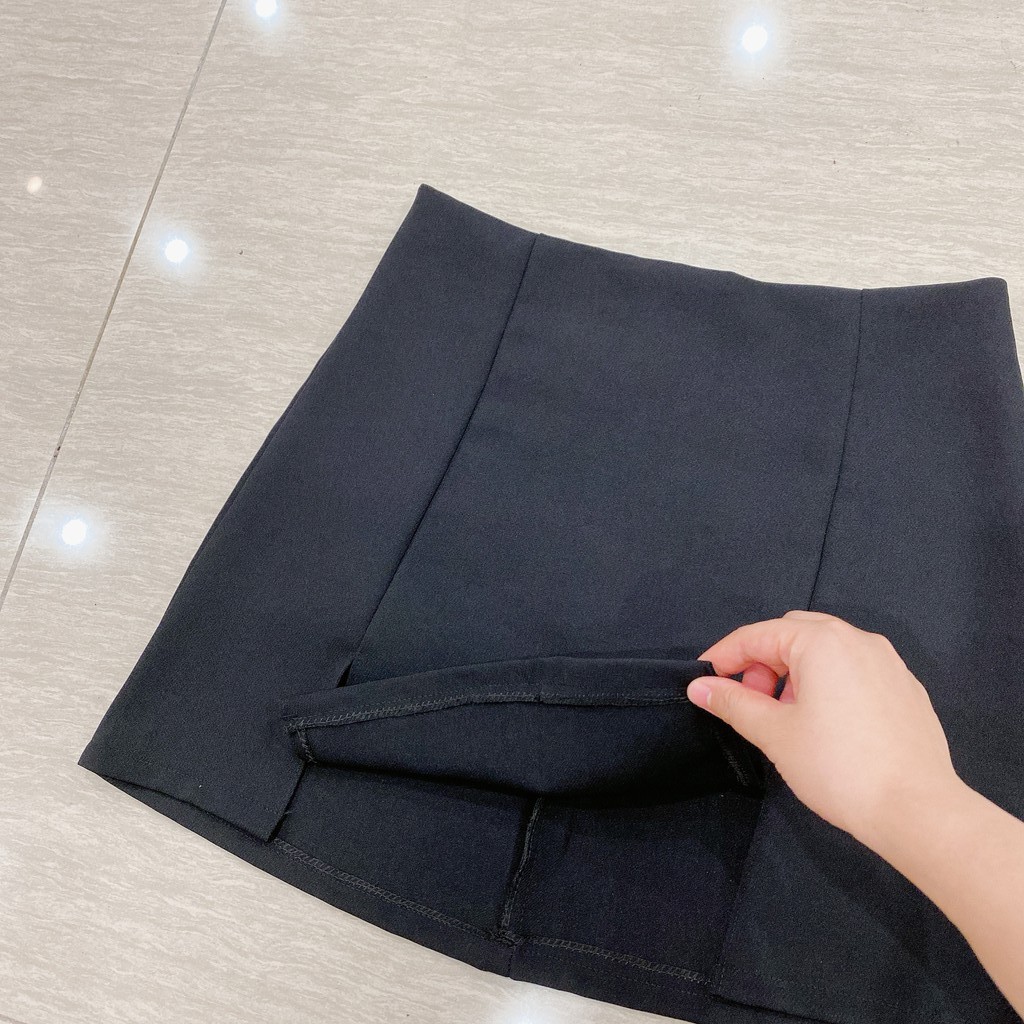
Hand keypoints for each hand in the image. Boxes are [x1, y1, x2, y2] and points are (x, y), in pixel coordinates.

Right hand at [687, 610, 961, 853]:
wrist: (917, 810)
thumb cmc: (838, 767)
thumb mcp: (774, 733)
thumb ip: (732, 703)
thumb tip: (699, 687)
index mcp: (823, 641)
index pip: (758, 635)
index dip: (724, 656)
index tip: (702, 681)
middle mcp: (858, 640)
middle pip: (793, 634)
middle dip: (762, 660)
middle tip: (746, 699)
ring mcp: (888, 663)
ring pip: (826, 651)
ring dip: (794, 672)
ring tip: (783, 715)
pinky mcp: (906, 689)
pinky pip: (855, 671)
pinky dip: (828, 683)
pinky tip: (824, 724)